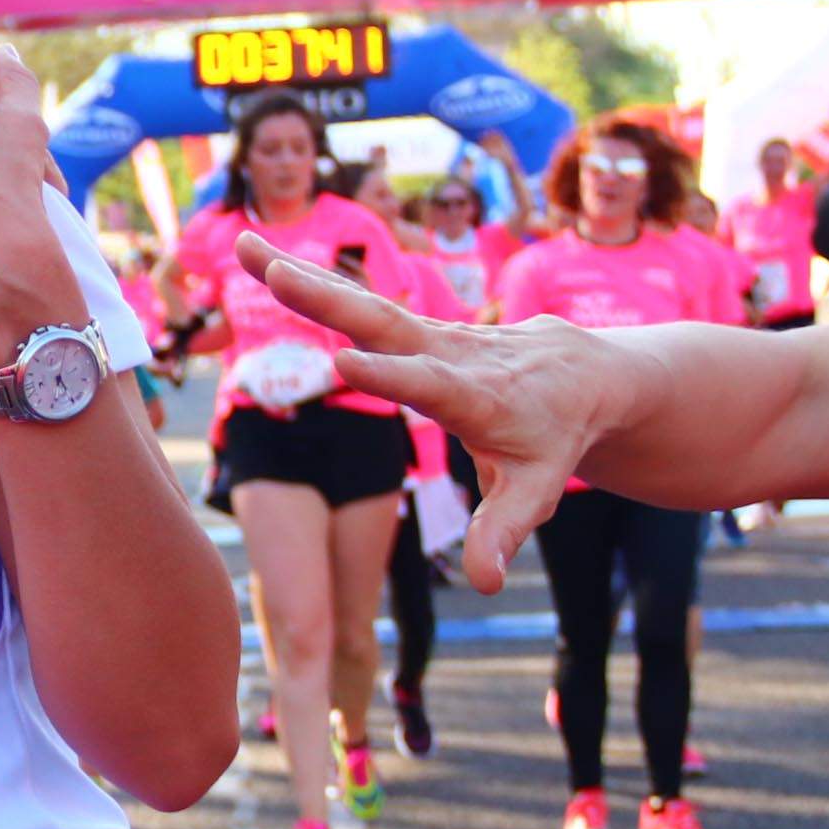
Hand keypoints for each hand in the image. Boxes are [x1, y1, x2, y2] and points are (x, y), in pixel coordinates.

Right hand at [234, 233, 628, 589]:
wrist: (582, 375)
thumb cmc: (554, 439)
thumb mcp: (536, 491)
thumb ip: (504, 531)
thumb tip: (483, 581)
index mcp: (474, 393)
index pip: (428, 383)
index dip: (389, 375)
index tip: (342, 361)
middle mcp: (447, 352)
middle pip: (382, 321)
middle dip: (329, 298)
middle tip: (277, 272)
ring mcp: (427, 332)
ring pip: (359, 301)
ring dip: (301, 274)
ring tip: (246, 246)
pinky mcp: (410, 325)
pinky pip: (356, 299)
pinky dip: (310, 276)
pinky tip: (262, 256)